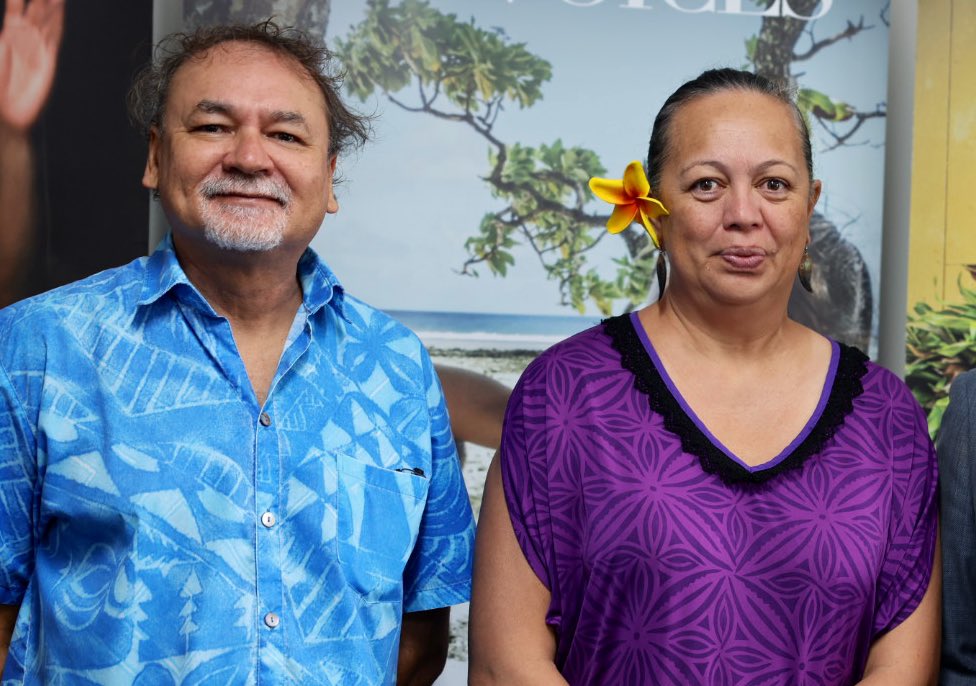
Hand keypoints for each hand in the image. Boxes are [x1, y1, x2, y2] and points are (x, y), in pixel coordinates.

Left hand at [0, 0, 64, 130]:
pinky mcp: (48, 60)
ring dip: (51, 4)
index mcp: (7, 36)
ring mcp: (37, 49)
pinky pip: (54, 36)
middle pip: (34, 10)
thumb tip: (10, 29)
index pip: (14, 7)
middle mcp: (23, 39)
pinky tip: (60, 8)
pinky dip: (57, 22)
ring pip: (46, 20)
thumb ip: (1, 46)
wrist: (7, 114)